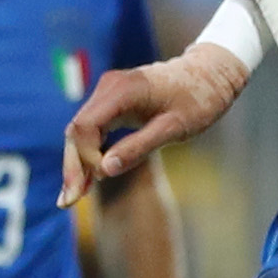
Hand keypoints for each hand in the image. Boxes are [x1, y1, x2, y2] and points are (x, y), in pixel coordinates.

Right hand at [62, 42, 246, 206]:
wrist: (210, 74)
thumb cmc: (198, 100)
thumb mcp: (174, 128)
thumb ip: (139, 147)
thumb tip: (105, 170)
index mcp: (122, 91)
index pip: (84, 128)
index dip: (85, 159)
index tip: (101, 179)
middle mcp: (109, 87)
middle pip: (76, 130)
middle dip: (73, 166)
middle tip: (67, 203)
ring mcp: (108, 91)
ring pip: (81, 130)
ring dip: (78, 162)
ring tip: (73, 196)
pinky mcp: (113, 99)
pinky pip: (93, 127)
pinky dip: (89, 151)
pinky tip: (89, 176)